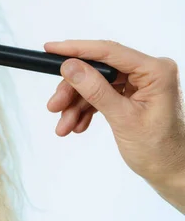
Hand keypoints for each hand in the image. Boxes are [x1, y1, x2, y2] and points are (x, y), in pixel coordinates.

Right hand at [43, 40, 184, 188]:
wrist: (171, 172)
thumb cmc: (160, 149)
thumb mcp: (123, 119)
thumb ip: (95, 90)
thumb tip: (70, 66)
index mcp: (155, 70)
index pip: (108, 52)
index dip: (75, 49)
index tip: (50, 49)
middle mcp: (147, 72)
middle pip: (96, 70)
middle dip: (73, 89)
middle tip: (54, 105)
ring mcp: (138, 83)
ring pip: (94, 84)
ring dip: (75, 104)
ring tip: (64, 125)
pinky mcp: (130, 94)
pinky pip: (99, 95)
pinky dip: (85, 110)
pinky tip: (76, 125)